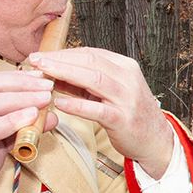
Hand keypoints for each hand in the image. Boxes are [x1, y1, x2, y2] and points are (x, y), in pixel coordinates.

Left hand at [27, 46, 175, 176]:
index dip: (63, 53)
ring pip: (95, 80)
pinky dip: (78, 105)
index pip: (90, 53)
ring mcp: (128, 99)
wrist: (156, 140)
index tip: (41, 55)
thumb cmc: (130, 114)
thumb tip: (52, 73)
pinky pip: (98, 110)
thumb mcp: (109, 92)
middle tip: (36, 60)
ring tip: (44, 74)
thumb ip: (83, 82)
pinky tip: (60, 103)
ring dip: (66, 74)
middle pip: (90, 61)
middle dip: (60, 59)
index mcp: (125, 66)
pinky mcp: (124, 120)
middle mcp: (128, 79)